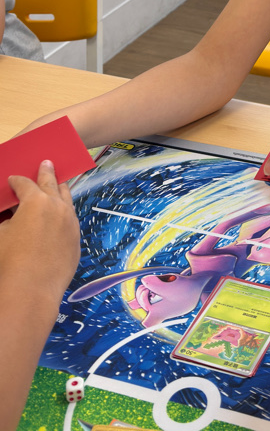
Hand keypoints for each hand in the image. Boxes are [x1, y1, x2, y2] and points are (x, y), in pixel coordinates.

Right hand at [0, 160, 80, 302]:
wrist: (30, 293)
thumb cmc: (8, 263)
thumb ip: (6, 218)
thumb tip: (10, 214)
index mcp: (36, 202)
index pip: (25, 184)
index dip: (17, 181)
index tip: (13, 179)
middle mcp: (57, 208)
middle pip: (52, 184)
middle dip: (47, 173)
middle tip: (47, 163)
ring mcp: (70, 224)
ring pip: (67, 200)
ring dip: (60, 191)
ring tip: (58, 183)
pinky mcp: (76, 240)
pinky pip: (70, 220)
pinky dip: (64, 213)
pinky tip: (61, 214)